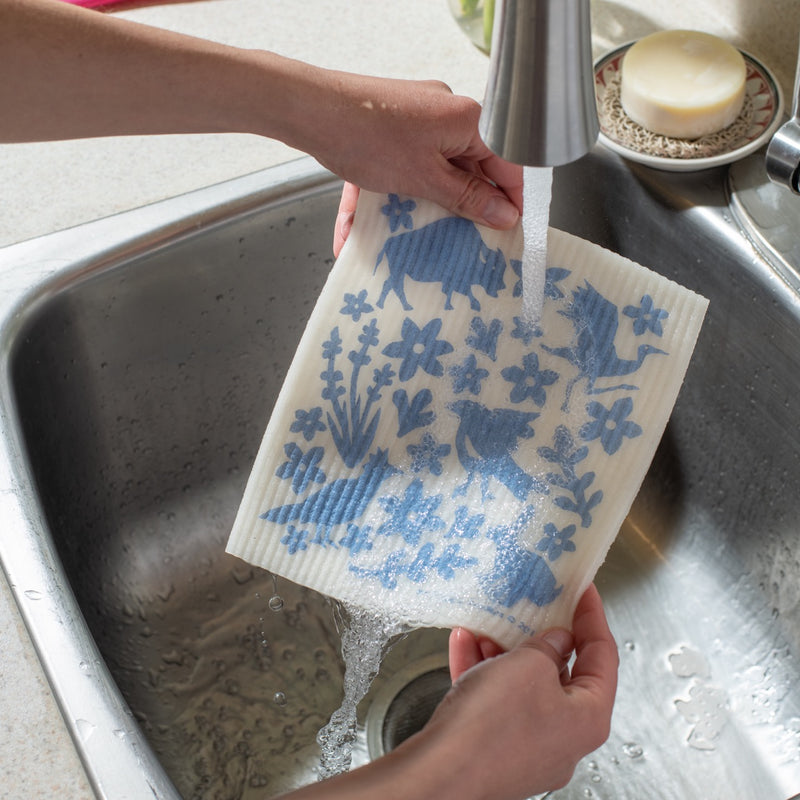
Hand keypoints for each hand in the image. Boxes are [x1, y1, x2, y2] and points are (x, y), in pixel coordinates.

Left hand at [323, 79, 522, 256]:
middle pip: (465, 170)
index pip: (505, 163)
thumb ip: (468, 198)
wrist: (309, 111)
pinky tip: (358, 230)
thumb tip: (505, 214)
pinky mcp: (387, 130)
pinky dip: (383, 198)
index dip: (509, 200)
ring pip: (428, 173)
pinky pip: (396, 169)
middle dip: (459, 209)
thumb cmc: (368, 136)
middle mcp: (444, 115)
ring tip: (412, 241)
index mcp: (466, 119)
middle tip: (462, 243)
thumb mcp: (426, 178)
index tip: (509, 230)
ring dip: (418, 209)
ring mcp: (413, 121)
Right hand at [431, 584, 618, 797]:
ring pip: (523, 686)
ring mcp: (530, 746)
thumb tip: (557, 642)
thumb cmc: (493, 725)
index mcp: (588, 718)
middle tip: (533, 606)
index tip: (584, 591)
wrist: (442, 772)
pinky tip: (464, 644)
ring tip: (486, 625)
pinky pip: (496, 702)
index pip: (603, 657)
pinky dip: (482, 672)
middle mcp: (564, 737)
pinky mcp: (497, 749)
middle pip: (562, 673)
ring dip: (504, 651)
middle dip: (539, 635)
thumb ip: (549, 646)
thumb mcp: (529, 665)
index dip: (593, 617)